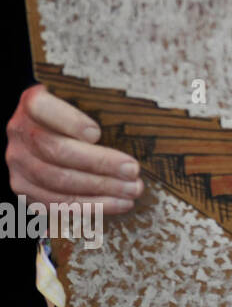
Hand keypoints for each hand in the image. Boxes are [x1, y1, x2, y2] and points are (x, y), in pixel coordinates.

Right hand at [6, 84, 141, 213]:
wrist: (44, 131)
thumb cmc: (76, 114)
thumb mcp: (84, 100)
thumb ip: (99, 106)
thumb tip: (138, 120)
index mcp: (32, 103)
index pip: (44, 108)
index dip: (70, 122)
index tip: (97, 133)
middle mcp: (20, 132)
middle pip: (57, 150)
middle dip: (99, 163)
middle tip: (133, 170)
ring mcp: (19, 162)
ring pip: (58, 180)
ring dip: (101, 188)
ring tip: (132, 190)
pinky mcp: (25, 188)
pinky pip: (57, 203)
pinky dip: (91, 205)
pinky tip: (118, 203)